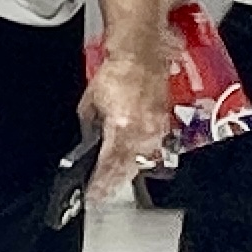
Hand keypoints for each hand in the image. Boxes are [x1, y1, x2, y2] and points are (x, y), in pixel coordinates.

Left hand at [83, 52, 170, 196]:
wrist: (141, 55)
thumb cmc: (116, 73)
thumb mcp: (90, 102)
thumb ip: (89, 126)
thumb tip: (88, 141)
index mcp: (122, 127)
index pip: (109, 164)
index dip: (100, 183)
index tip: (93, 194)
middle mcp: (141, 132)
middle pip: (127, 168)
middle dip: (114, 184)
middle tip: (103, 196)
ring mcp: (155, 129)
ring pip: (141, 161)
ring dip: (127, 175)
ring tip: (116, 185)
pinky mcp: (163, 124)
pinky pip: (151, 148)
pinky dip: (141, 159)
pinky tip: (134, 164)